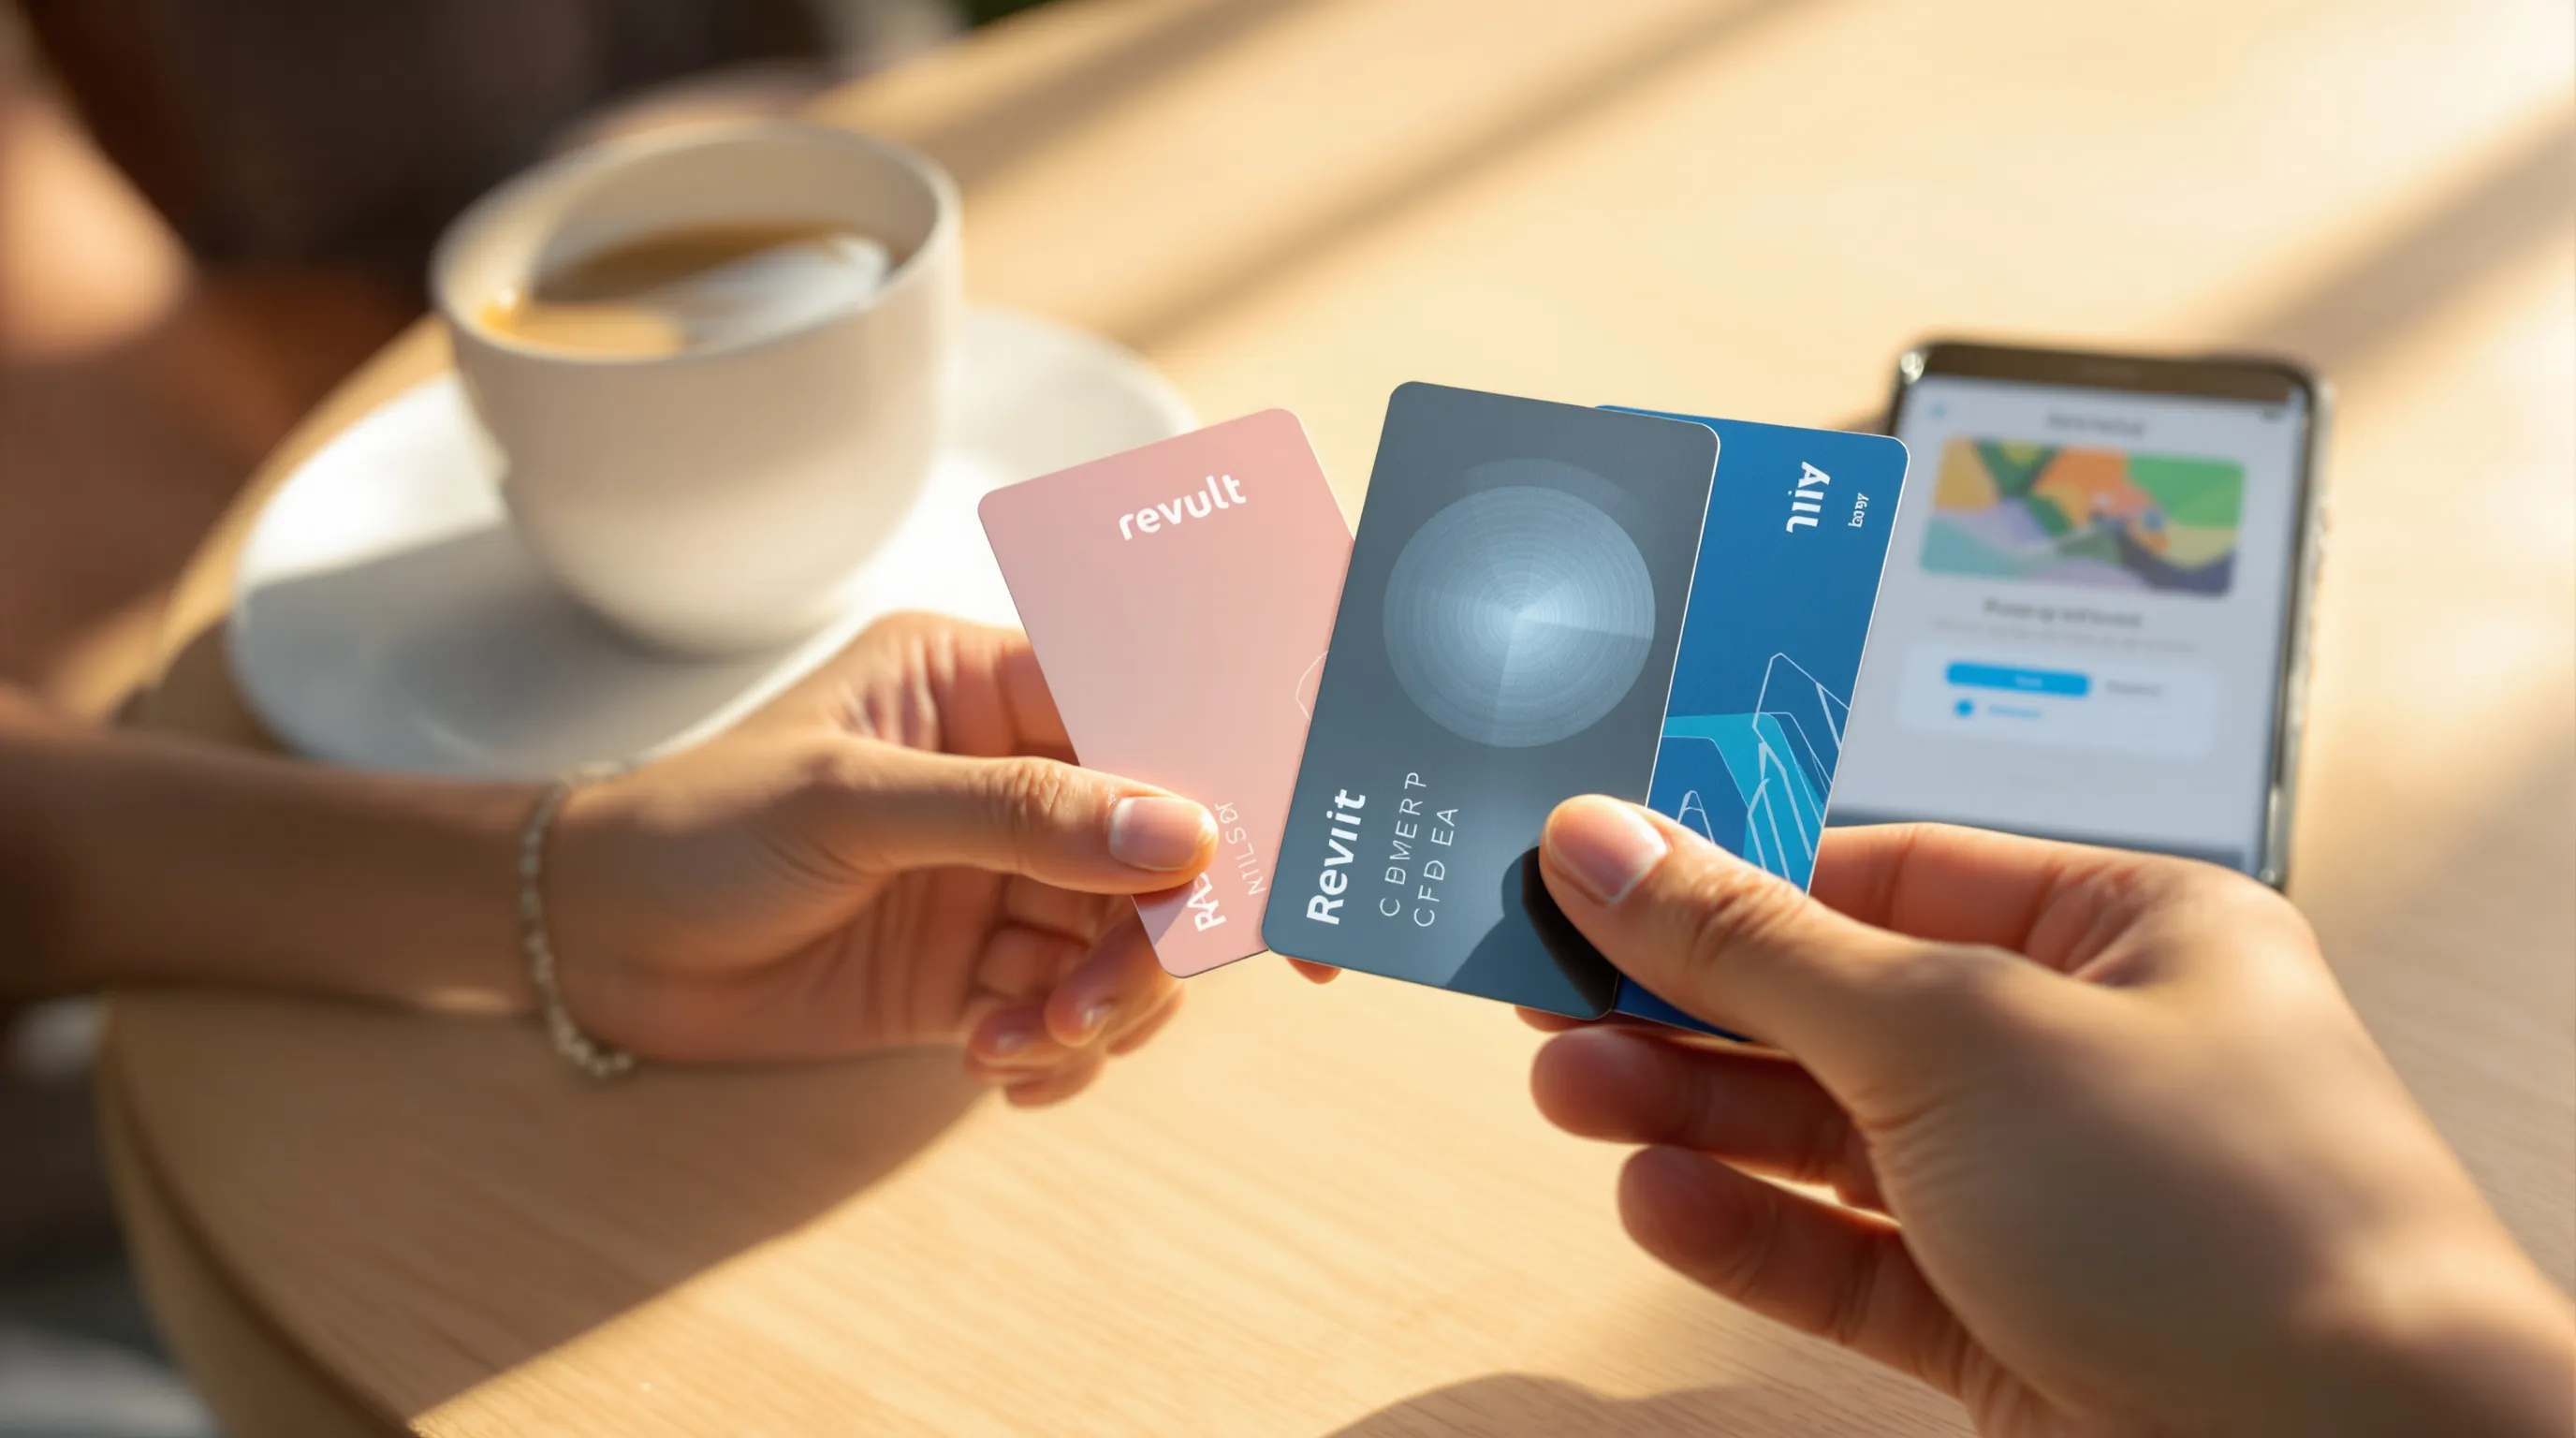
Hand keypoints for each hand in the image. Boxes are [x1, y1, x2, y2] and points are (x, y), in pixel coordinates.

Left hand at [544, 613, 1214, 1103]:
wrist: (594, 946)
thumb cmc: (696, 829)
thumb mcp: (852, 804)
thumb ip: (1018, 813)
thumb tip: (1180, 832)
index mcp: (986, 684)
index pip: (1147, 712)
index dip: (1227, 781)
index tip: (1284, 869)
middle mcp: (1013, 775)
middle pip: (1156, 847)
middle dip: (1148, 936)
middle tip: (1095, 1004)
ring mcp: (1001, 877)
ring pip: (1125, 941)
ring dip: (1097, 1007)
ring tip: (1010, 1043)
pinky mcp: (979, 968)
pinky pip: (1072, 1010)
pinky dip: (1058, 1050)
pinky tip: (992, 1066)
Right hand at [1528, 800, 2574, 1436]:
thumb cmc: (2224, 1217)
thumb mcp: (1957, 1032)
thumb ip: (1759, 946)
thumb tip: (1602, 839)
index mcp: (2128, 934)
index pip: (1888, 874)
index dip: (1733, 875)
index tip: (1593, 874)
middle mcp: (2091, 1060)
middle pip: (1840, 1009)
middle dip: (1690, 1007)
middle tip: (1545, 1000)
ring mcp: (2052, 1204)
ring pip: (1831, 1142)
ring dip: (1694, 1117)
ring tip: (1568, 1094)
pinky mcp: (2015, 1330)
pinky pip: (1853, 1262)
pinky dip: (1751, 1235)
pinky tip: (1657, 1203)